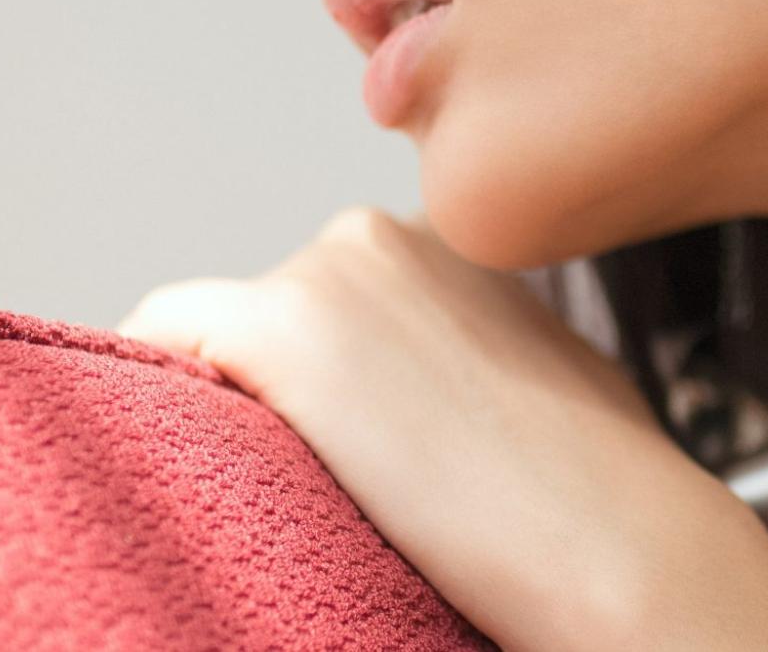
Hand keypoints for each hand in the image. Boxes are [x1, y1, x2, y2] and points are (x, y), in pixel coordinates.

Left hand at [113, 204, 767, 650]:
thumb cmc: (600, 482)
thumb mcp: (542, 371)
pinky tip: (200, 457)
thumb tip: (438, 399)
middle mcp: (383, 233)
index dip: (334, 379)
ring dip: (230, 394)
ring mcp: (328, 271)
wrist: (610, 534)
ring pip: (215, 327)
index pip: (338, 295)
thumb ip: (475, 346)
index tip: (352, 450)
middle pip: (273, 307)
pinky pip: (160, 333)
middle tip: (326, 478)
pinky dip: (157, 387)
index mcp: (449, 237)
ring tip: (291, 483)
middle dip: (279, 383)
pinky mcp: (278, 323)